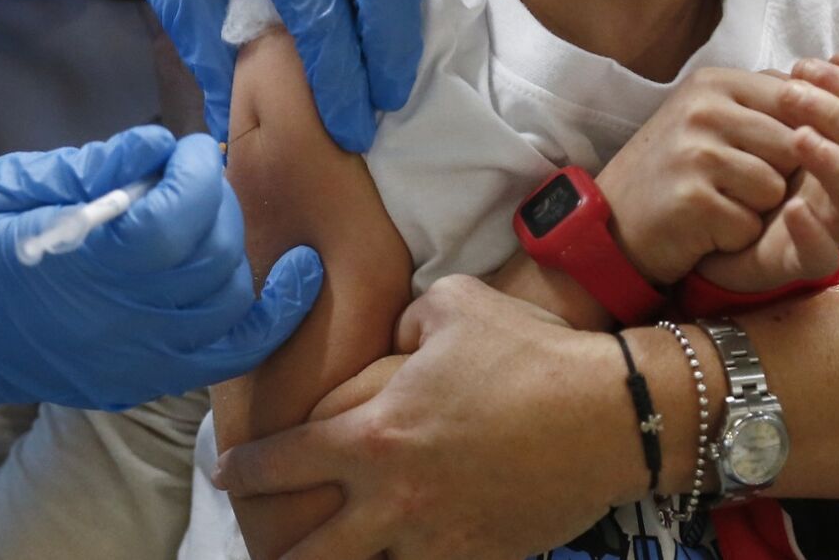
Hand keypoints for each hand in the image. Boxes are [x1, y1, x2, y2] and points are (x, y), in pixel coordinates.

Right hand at [0, 126, 322, 484]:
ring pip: (227, 302)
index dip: (195, 176)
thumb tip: (160, 142)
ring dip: (234, 247)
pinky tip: (303, 273)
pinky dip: (274, 315)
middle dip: (216, 202)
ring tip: (209, 213)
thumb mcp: (11, 184)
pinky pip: (229, 353)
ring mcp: (132, 359)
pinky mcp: (141, 379)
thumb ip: (91, 166)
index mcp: (74, 264)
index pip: (171, 221)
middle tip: (194, 173)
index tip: (186, 148)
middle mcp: (113, 321)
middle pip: (209, 259)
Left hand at [215, 277, 638, 558]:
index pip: (283, 461)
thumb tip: (393, 335)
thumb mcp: (452, 303)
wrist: (611, 414)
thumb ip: (403, 320)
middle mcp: (394, 500)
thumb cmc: (528, 351)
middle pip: (309, 552)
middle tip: (259, 543)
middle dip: (272, 552)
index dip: (244, 469)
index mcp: (374, 436)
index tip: (226, 471)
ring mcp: (437, 540)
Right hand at [595, 67, 809, 284]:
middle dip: (778, 177)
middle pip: (795, 147)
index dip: (799, 139)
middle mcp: (702, 109)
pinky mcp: (690, 200)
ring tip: (717, 205)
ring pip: (776, 189)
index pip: (799, 100)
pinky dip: (733, 236)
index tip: (766, 157)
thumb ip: (773, 96)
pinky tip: (702, 228)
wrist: (611, 221)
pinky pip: (749, 225)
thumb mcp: (715, 116)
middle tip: (734, 185)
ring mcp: (693, 153)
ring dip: (755, 210)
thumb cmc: (676, 169)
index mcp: (714, 82)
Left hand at [697, 54, 838, 290]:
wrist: (703, 228)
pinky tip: (792, 206)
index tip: (804, 66)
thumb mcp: (775, 122)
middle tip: (792, 95)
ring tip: (800, 139)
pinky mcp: (799, 262)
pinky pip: (822, 255)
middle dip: (838, 116)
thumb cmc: (750, 170)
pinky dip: (813, 231)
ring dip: (837, 164)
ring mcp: (830, 228)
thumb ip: (809, 92)